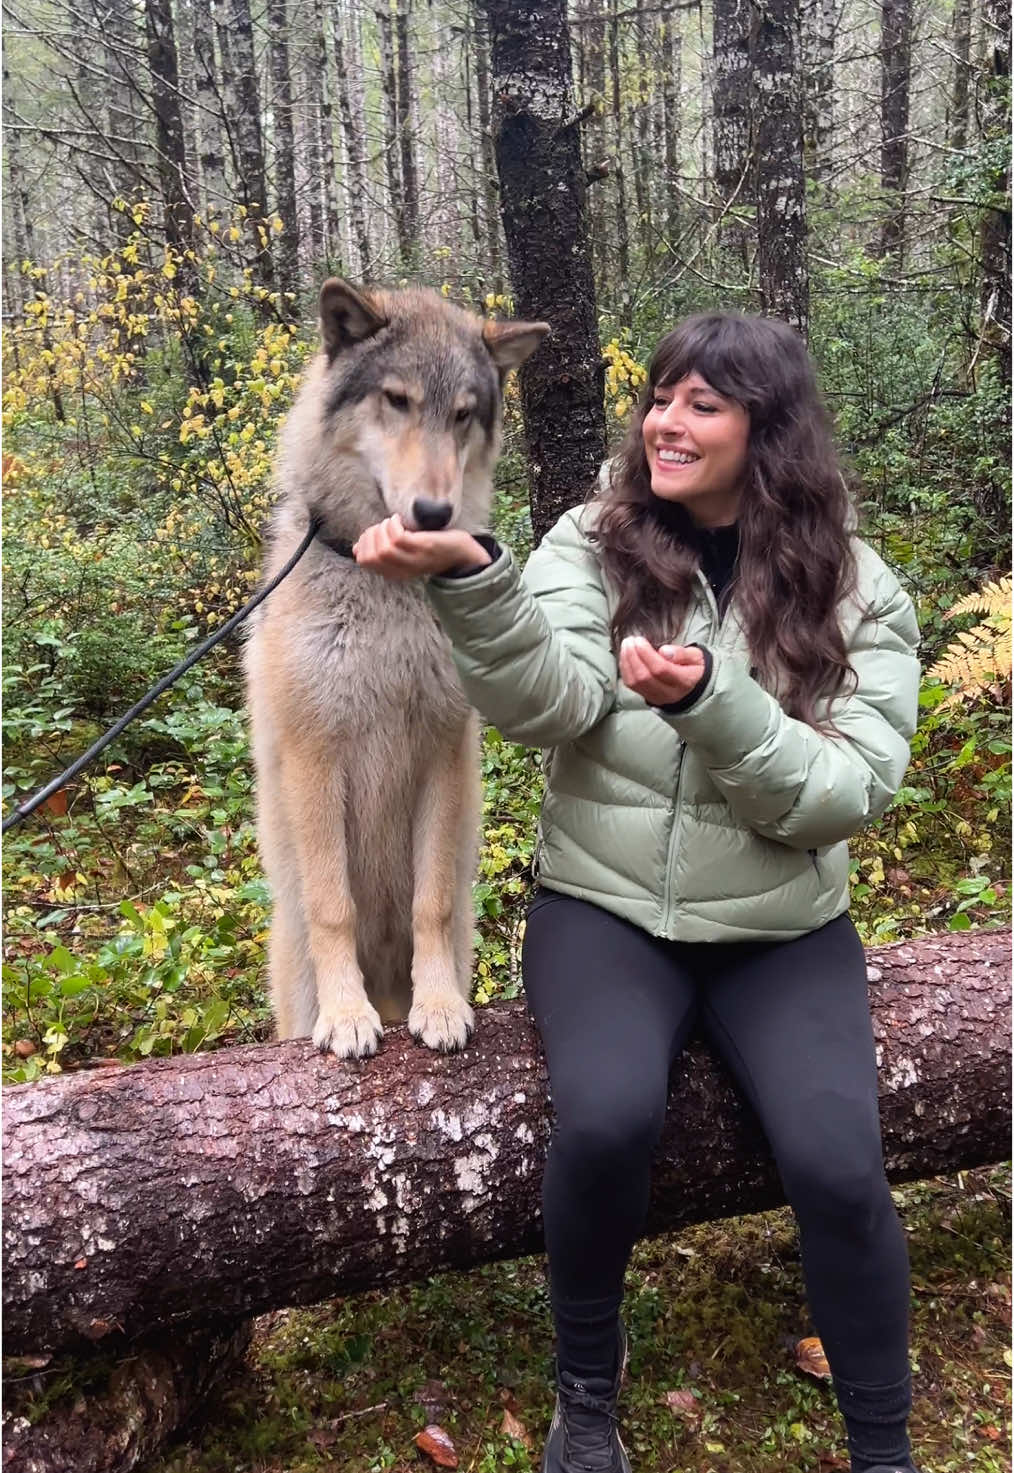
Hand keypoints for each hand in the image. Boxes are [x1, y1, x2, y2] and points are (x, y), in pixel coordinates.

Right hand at [352, 514, 492, 579]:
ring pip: (384, 548)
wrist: (462, 554)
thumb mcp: (404, 553)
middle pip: (372, 556)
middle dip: (370, 535)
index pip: (364, 562)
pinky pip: (399, 538)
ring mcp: (413, 560)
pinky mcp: (423, 548)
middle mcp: (402, 570)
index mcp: (394, 572)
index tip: (370, 531)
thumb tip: (356, 548)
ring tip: (390, 522)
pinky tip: (398, 520)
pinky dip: (393, 525)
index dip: (362, 543)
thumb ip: (383, 551)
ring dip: (382, 529)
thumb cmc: (431, 550)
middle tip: (381, 525)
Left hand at [619, 637, 706, 705]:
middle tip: (630, 640)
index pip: (660, 669)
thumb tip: (664, 651)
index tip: (640, 640)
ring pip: (635, 682)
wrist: (694, 686)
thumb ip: (682, 653)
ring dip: (627, 662)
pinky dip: (625, 669)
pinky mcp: (647, 696)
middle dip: (633, 656)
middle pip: (644, 677)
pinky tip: (625, 656)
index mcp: (684, 681)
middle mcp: (669, 692)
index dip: (647, 654)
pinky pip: (631, 685)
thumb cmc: (694, 667)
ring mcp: (656, 697)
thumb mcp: (696, 656)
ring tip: (626, 645)